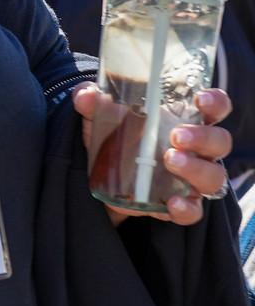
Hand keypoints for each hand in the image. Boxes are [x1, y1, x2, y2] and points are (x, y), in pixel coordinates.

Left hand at [74, 84, 233, 226]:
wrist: (98, 172)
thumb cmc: (115, 132)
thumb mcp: (100, 113)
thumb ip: (92, 99)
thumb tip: (86, 95)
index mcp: (185, 118)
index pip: (214, 107)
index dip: (215, 102)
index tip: (201, 99)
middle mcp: (196, 148)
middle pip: (220, 141)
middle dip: (203, 137)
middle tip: (176, 136)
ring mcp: (192, 178)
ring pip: (213, 175)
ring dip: (196, 168)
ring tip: (169, 160)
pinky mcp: (180, 203)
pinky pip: (195, 210)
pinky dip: (186, 208)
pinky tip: (172, 203)